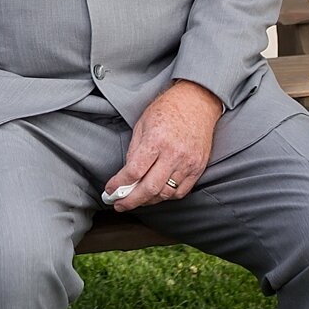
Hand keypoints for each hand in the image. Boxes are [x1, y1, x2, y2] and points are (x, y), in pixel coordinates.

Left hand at [104, 80, 221, 209]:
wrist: (197, 102)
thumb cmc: (167, 109)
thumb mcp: (142, 124)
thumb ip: (134, 151)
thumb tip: (126, 175)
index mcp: (156, 140)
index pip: (134, 171)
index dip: (119, 185)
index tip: (110, 191)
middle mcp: (173, 154)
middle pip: (149, 188)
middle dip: (131, 201)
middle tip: (119, 205)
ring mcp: (188, 163)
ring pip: (165, 193)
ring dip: (148, 200)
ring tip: (137, 199)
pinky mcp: (198, 168)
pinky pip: (181, 192)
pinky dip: (166, 196)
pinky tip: (156, 194)